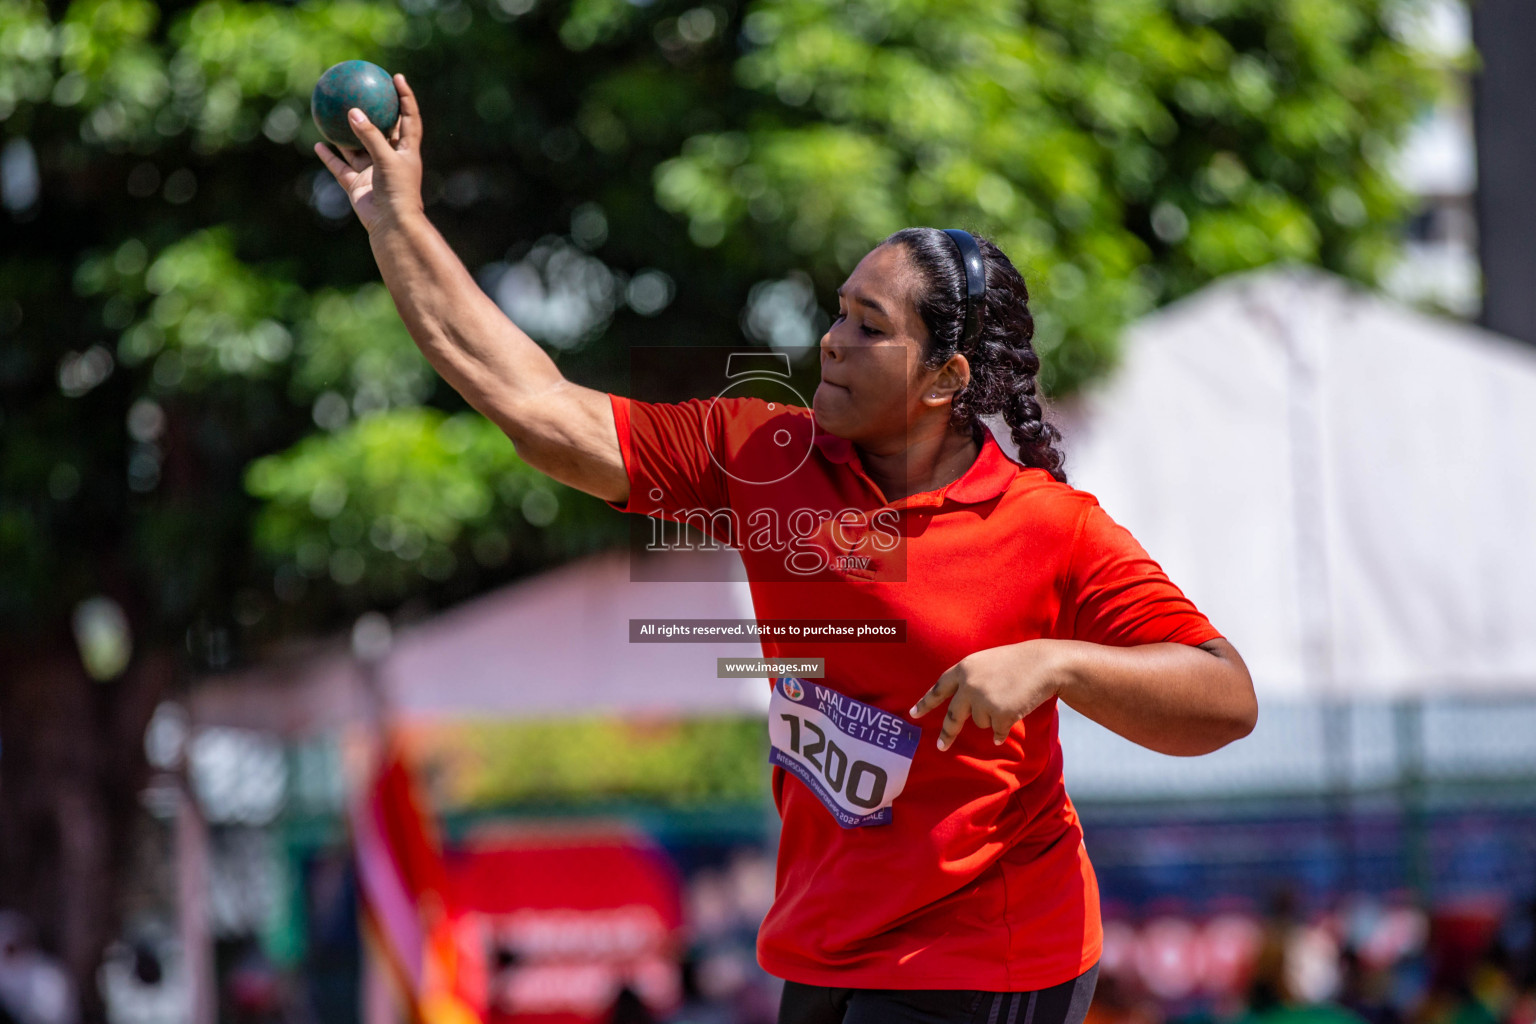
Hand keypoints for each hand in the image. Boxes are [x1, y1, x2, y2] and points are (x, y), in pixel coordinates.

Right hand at [313, 73, 423, 233]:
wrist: (391, 225)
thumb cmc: (397, 191)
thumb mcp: (387, 159)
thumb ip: (370, 136)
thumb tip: (353, 111)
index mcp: (406, 152)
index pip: (409, 119)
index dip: (405, 98)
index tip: (397, 78)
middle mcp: (389, 159)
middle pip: (382, 129)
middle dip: (374, 111)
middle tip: (362, 89)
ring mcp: (372, 171)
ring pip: (356, 147)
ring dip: (346, 133)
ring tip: (334, 113)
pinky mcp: (357, 184)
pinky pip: (340, 166)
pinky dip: (330, 156)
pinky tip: (318, 143)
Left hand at [908, 640, 1074, 750]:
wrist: (1043, 664)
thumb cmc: (1016, 662)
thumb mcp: (986, 662)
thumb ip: (970, 680)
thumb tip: (963, 710)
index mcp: (963, 668)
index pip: (939, 688)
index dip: (925, 702)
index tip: (913, 714)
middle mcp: (968, 685)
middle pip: (953, 716)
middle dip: (947, 733)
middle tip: (941, 746)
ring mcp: (983, 700)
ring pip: (980, 722)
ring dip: (992, 717)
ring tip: (1008, 698)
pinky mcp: (999, 714)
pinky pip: (996, 731)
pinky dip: (1004, 729)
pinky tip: (1015, 712)